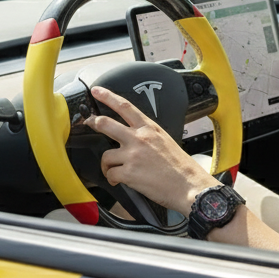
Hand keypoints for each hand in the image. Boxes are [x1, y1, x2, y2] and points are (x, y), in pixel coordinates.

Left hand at [87, 85, 218, 213]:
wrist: (189, 186)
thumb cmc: (180, 167)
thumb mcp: (165, 141)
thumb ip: (147, 136)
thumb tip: (132, 138)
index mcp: (149, 129)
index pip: (125, 107)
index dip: (108, 97)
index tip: (97, 91)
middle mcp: (139, 139)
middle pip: (106, 124)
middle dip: (94, 123)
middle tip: (89, 124)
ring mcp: (133, 155)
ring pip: (105, 156)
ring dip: (107, 165)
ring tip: (114, 170)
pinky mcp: (129, 173)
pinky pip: (111, 174)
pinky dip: (113, 178)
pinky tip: (120, 180)